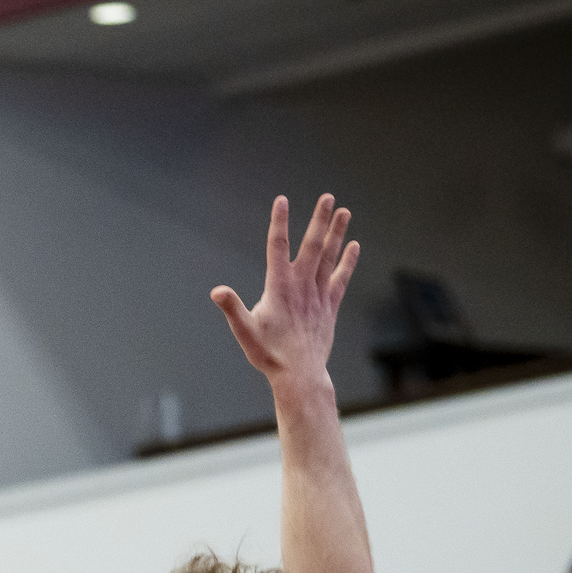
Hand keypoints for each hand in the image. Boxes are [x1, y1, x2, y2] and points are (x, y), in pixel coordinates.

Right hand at [211, 193, 358, 386]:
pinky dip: (348, 261)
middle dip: (319, 220)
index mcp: (279, 287)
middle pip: (312, 246)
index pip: (278, 247)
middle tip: (328, 197)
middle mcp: (302, 286)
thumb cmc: (268, 354)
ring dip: (337, 233)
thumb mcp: (244, 331)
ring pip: (330, 257)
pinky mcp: (329, 306)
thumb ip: (232, 308)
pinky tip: (354, 245)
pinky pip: (340, 278)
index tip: (282, 200)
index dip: (280, 222)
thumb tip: (217, 291)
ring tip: (344, 212)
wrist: (299, 374)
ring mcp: (318, 295)